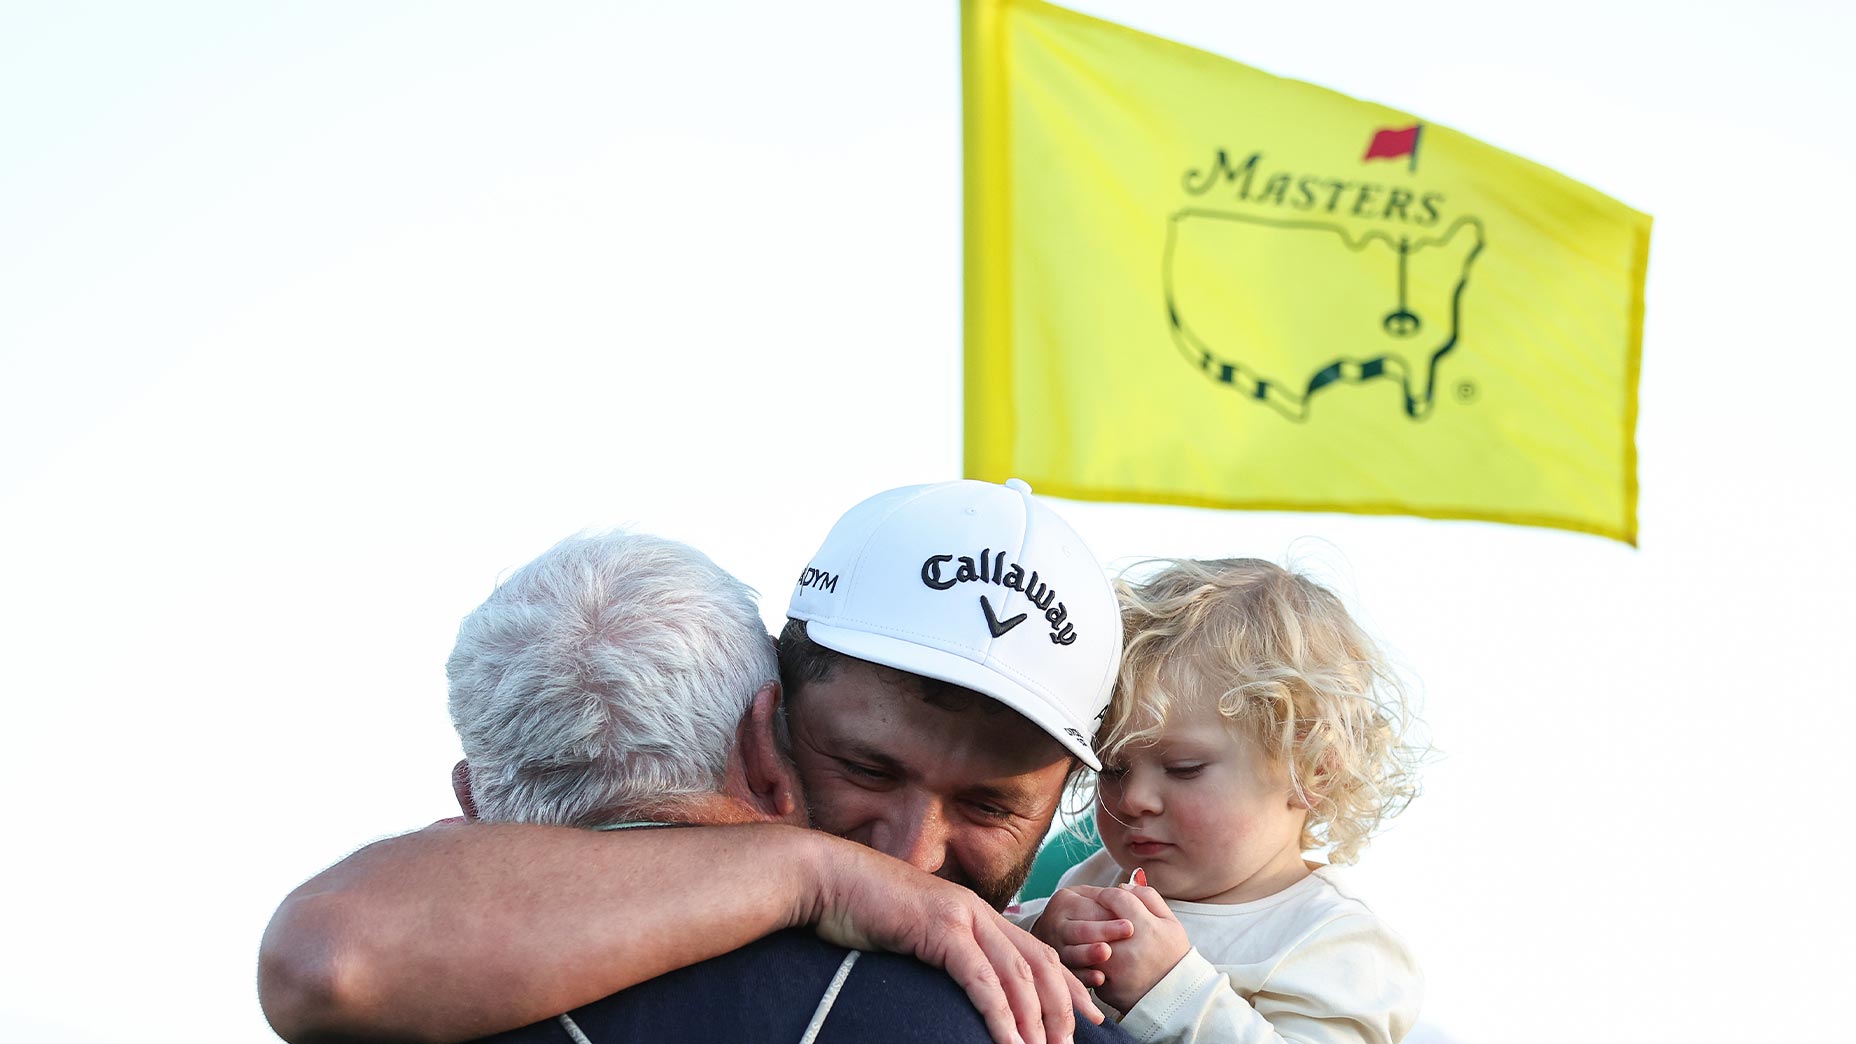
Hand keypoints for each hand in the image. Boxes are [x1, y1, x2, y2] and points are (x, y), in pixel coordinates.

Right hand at [808, 837, 1103, 1043]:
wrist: (825, 878)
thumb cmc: (859, 910)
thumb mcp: (912, 933)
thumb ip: (941, 952)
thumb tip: (956, 982)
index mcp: (973, 912)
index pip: (1034, 950)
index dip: (1065, 983)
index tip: (1087, 1014)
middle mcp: (976, 911)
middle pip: (1038, 962)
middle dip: (1062, 1007)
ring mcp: (960, 916)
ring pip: (1016, 974)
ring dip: (1035, 1020)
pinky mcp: (939, 929)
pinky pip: (981, 978)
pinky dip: (1000, 1014)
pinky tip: (1011, 1042)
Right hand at [1029, 886, 1133, 987]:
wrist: (1053, 932)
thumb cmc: (1080, 913)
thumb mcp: (1087, 897)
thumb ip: (1106, 898)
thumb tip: (1132, 901)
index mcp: (1065, 903)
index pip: (1087, 908)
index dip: (1109, 914)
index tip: (1130, 918)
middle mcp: (1057, 926)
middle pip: (1081, 930)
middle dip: (1105, 930)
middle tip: (1128, 929)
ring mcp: (1057, 949)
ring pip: (1073, 954)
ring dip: (1091, 953)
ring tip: (1108, 952)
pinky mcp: (1062, 969)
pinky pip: (1073, 975)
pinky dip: (1086, 977)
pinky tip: (1100, 978)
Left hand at [1060, 884, 1189, 1011]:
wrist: (1176, 999)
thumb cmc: (1173, 956)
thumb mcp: (1170, 923)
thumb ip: (1148, 898)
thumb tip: (1125, 885)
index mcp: (1146, 928)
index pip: (1115, 897)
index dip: (1109, 894)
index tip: (1108, 898)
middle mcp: (1127, 948)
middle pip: (1096, 918)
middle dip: (1094, 913)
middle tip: (1098, 914)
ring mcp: (1113, 970)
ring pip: (1086, 943)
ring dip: (1087, 936)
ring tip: (1095, 936)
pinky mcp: (1104, 987)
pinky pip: (1087, 967)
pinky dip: (1088, 959)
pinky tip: (1097, 956)